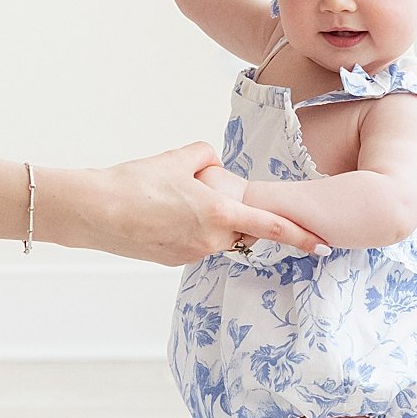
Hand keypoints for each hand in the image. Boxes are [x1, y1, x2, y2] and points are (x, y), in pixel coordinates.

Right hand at [69, 142, 324, 264]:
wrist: (94, 211)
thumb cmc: (135, 183)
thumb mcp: (177, 158)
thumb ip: (207, 157)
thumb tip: (214, 167)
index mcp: (218, 214)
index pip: (271, 227)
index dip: (300, 236)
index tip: (322, 244)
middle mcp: (209, 240)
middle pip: (239, 229)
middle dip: (233, 214)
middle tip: (202, 192)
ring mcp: (190, 254)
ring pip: (213, 235)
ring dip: (204, 219)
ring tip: (167, 200)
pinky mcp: (170, 260)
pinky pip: (191, 242)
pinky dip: (183, 228)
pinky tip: (156, 214)